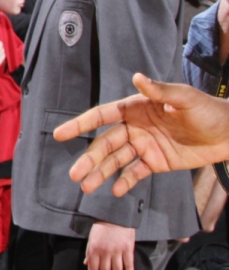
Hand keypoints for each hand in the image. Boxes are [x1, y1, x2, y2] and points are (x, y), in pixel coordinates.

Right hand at [57, 73, 228, 195]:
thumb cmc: (208, 110)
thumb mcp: (185, 98)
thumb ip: (160, 91)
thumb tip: (138, 78)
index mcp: (136, 108)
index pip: (103, 116)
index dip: (81, 125)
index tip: (61, 134)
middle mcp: (135, 128)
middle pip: (105, 144)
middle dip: (89, 160)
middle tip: (74, 174)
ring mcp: (144, 146)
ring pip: (116, 161)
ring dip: (101, 173)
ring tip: (86, 187)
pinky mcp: (156, 163)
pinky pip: (135, 173)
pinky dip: (125, 182)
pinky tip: (115, 191)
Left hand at [85, 221, 135, 269]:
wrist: (115, 215)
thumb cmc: (101, 227)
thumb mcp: (91, 238)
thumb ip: (89, 252)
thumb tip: (86, 264)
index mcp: (94, 249)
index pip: (93, 267)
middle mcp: (105, 252)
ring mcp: (117, 251)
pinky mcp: (128, 248)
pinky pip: (129, 263)